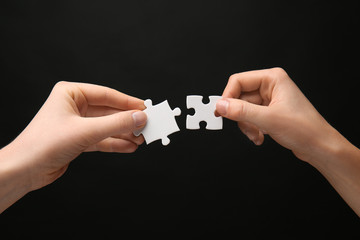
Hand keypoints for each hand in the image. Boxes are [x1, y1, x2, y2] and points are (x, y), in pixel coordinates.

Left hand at [1, 81, 146, 191]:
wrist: (25, 170)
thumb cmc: (44, 144)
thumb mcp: (86, 131)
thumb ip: (116, 124)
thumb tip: (140, 117)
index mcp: (71, 93)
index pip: (107, 95)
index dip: (128, 102)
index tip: (145, 109)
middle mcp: (75, 106)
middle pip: (109, 111)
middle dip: (128, 121)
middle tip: (146, 126)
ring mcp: (77, 124)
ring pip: (108, 126)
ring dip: (124, 133)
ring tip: (141, 138)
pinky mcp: (79, 140)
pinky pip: (103, 138)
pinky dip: (116, 143)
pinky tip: (129, 146)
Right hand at [216, 67, 340, 162]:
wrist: (319, 146)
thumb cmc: (304, 129)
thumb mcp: (268, 119)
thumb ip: (241, 111)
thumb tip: (221, 105)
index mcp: (272, 79)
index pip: (238, 81)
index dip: (228, 96)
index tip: (221, 111)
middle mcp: (270, 87)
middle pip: (239, 97)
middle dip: (239, 115)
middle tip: (243, 126)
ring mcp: (269, 100)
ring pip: (243, 109)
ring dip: (246, 125)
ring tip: (255, 135)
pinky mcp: (269, 112)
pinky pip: (250, 117)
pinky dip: (251, 128)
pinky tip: (259, 137)